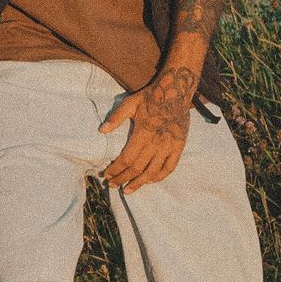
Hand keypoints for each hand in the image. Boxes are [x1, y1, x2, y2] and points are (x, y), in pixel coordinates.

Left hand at [98, 68, 196, 193]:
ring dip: (139, 183)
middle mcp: (157, 142)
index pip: (127, 159)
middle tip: (113, 185)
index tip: (107, 175)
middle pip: (137, 168)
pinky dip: (159, 177)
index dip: (116, 170)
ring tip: (128, 189)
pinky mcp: (178, 147)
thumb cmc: (150, 97)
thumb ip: (116, 118)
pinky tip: (149, 181)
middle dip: (123, 178)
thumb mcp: (130, 103)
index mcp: (143, 132)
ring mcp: (169, 146)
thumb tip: (101, 130)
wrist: (176, 91)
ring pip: (152, 172)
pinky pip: (169, 168)